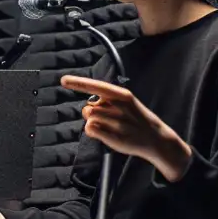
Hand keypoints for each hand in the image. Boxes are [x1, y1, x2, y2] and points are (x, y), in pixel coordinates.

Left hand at [60, 76, 191, 182]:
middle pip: (88, 107)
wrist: (155, 138)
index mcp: (123, 95)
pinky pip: (89, 129)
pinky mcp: (112, 136)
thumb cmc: (136, 119)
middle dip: (91, 113)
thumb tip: (88, 107)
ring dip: (93, 123)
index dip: (78, 83)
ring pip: (89, 119)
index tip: (63, 80)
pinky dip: (92, 131)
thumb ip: (107, 101)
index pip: (96, 86)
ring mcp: (116, 122)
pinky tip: (105, 134)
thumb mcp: (126, 103)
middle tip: (107, 119)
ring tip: (109, 127)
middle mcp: (119, 107)